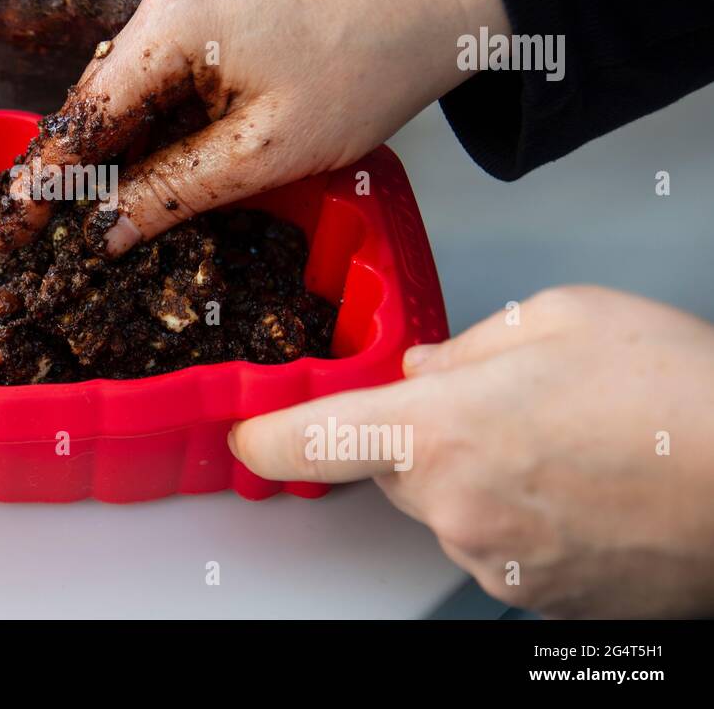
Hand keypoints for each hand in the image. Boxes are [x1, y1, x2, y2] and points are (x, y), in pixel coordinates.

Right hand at [0, 0, 506, 253]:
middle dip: (77, 170)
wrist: (433, 5)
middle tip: (49, 240)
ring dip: (118, 153)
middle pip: (99, 100)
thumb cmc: (361, 74)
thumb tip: (103, 234)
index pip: (82, 115)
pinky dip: (155, 127)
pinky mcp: (211, 10)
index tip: (12, 232)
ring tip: (97, 217)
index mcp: (168, 23)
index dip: (45, 180)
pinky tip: (150, 171)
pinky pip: (162, 77)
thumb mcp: (264, 153)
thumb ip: (173, 193)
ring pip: (131, 92)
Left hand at [229, 286, 713, 617]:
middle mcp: (456, 510)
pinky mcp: (537, 601)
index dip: (266, 437)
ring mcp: (497, 565)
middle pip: (391, 468)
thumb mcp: (557, 317)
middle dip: (422, 435)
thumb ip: (463, 345)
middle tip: (503, 406)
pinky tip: (583, 488)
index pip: (307, 442)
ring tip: (566, 446)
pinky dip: (520, 519)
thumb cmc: (681, 394)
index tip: (246, 435)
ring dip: (479, 477)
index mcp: (439, 431)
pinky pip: (497, 547)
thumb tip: (422, 370)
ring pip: (448, 509)